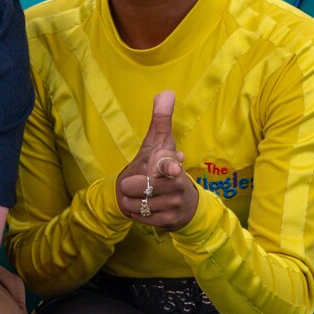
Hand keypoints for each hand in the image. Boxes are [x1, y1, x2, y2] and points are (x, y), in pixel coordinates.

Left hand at [115, 90, 196, 230]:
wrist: (182, 204)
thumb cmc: (165, 169)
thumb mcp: (161, 144)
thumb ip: (161, 120)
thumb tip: (166, 92)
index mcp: (173, 166)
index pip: (172, 166)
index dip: (170, 165)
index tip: (173, 166)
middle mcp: (177, 186)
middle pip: (142, 188)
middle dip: (132, 186)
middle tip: (133, 183)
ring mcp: (174, 205)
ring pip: (138, 205)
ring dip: (132, 201)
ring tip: (139, 195)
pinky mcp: (168, 222)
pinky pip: (141, 218)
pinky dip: (136, 213)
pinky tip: (143, 207)